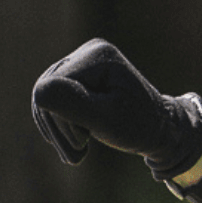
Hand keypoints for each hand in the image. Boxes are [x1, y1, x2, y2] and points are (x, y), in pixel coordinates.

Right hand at [31, 38, 201, 173]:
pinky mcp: (77, 77)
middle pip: (45, 92)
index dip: (62, 119)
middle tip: (81, 151)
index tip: (86, 139)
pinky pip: (50, 100)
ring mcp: (81, 63)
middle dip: (59, 128)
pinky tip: (77, 139)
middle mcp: (88, 51)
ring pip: (44, 98)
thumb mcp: (107, 120)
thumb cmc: (139, 128)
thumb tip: (41, 90)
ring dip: (58, 131)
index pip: (51, 88)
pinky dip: (60, 125)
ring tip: (80, 149)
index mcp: (98, 55)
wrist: (160, 131)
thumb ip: (74, 104)